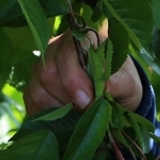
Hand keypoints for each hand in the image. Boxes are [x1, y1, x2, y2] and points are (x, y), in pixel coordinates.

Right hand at [25, 30, 142, 113]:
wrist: (115, 93)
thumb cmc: (120, 81)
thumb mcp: (127, 81)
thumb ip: (116, 82)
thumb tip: (103, 89)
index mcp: (80, 39)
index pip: (67, 52)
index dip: (73, 78)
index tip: (86, 100)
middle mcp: (55, 49)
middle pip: (48, 73)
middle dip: (68, 97)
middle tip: (87, 110)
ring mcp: (40, 69)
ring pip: (38, 91)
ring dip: (60, 109)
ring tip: (80, 113)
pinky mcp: (33, 89)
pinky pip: (32, 105)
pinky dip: (49, 117)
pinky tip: (66, 120)